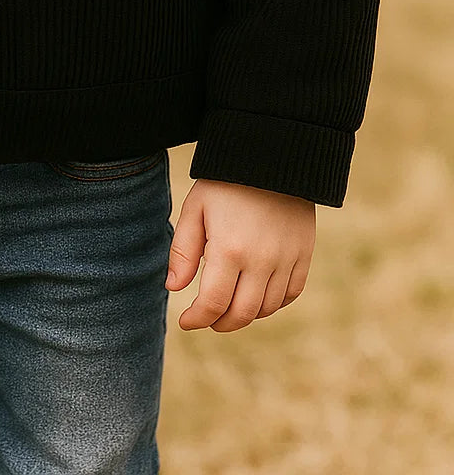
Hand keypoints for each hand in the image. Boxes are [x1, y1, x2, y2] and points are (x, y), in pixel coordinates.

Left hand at [166, 177, 314, 329]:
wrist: (271, 155)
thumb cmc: (225, 182)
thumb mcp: (195, 209)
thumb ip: (183, 251)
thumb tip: (174, 289)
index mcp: (229, 249)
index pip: (213, 304)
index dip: (197, 320)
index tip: (186, 321)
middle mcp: (261, 261)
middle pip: (241, 314)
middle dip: (220, 323)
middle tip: (207, 318)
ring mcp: (287, 259)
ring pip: (266, 308)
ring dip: (245, 314)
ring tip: (229, 304)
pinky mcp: (304, 254)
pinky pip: (290, 294)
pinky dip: (272, 303)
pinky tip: (256, 295)